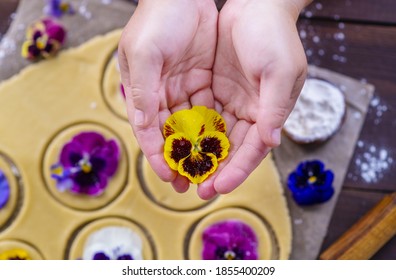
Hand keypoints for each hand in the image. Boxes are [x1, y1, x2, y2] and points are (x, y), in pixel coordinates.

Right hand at [118, 0, 217, 191]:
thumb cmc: (158, 20)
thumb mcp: (145, 55)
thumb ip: (143, 93)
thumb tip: (143, 131)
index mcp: (143, 92)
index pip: (149, 132)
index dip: (158, 156)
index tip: (169, 177)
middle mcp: (162, 95)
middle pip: (172, 135)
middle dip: (182, 160)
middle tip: (192, 186)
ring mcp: (185, 89)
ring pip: (193, 127)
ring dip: (201, 149)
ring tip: (212, 173)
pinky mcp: (204, 81)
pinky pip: (211, 110)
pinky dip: (216, 128)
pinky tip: (224, 145)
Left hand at [197, 0, 307, 198]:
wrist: (256, 3)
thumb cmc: (273, 35)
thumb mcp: (279, 70)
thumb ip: (273, 108)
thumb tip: (270, 142)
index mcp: (269, 112)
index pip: (253, 149)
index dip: (237, 170)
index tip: (219, 187)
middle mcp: (250, 111)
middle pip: (231, 148)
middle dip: (215, 169)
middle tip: (196, 189)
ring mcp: (231, 101)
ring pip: (213, 135)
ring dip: (199, 154)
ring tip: (182, 172)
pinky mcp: (215, 88)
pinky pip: (200, 114)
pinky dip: (191, 129)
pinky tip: (177, 142)